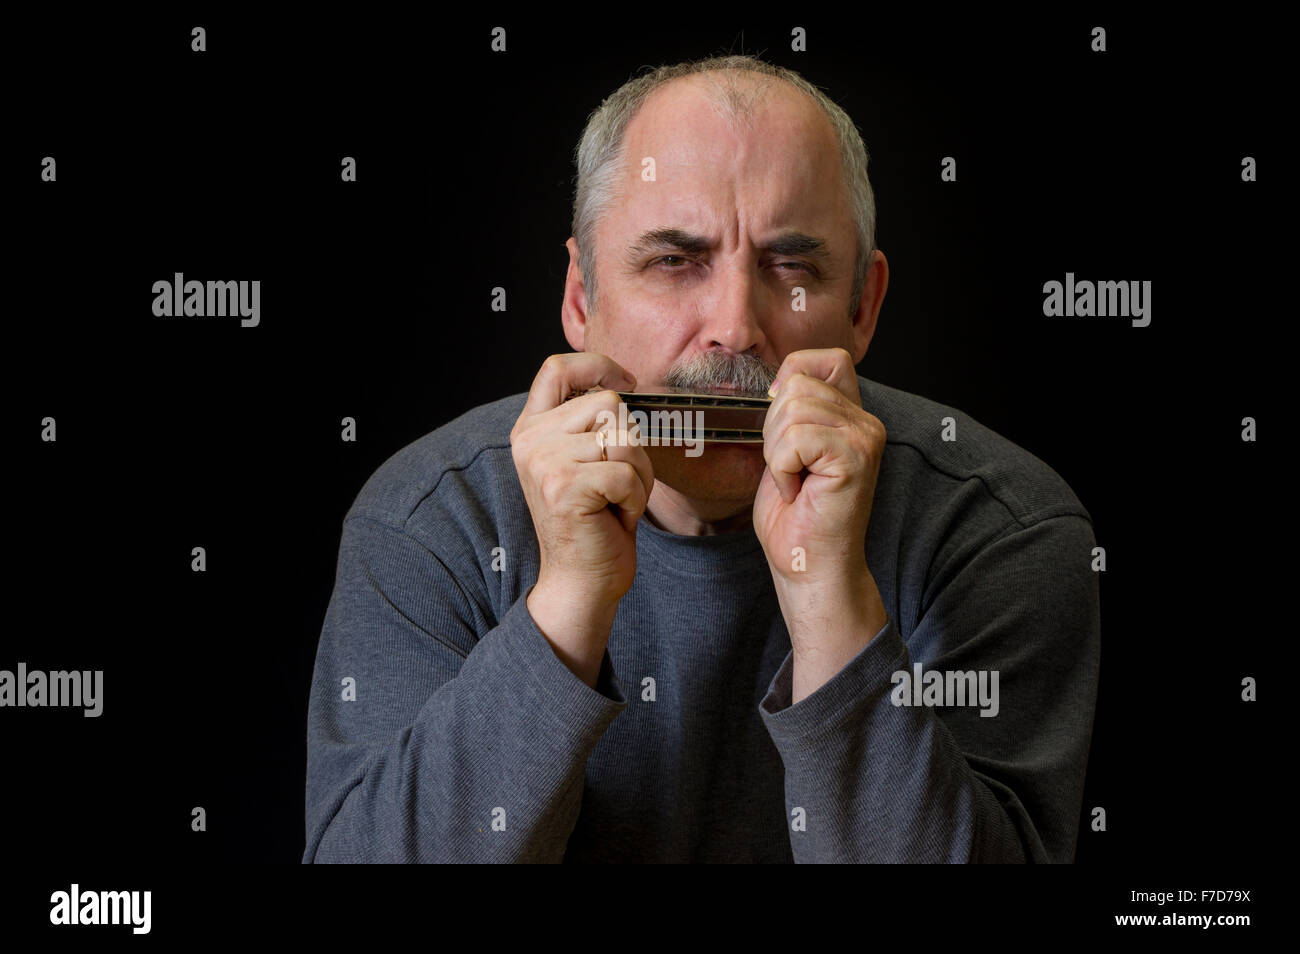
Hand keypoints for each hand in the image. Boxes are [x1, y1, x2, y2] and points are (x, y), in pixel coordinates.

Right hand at [510, 353, 653, 684]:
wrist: (581, 582)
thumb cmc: (594, 522)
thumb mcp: (583, 462)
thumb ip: (587, 422)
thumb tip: (622, 383)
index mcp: (531, 429)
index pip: (557, 367)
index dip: (598, 365)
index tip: (627, 383)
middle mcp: (530, 441)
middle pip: (609, 404)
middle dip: (632, 445)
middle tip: (618, 483)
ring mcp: (544, 462)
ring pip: (624, 437)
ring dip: (637, 473)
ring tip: (615, 500)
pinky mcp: (565, 487)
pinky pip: (628, 472)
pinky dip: (635, 498)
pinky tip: (615, 517)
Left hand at [754, 348, 885, 586]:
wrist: (809, 567)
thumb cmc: (795, 518)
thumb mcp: (785, 450)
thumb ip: (791, 411)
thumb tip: (775, 382)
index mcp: (852, 415)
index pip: (823, 359)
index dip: (790, 379)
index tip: (781, 427)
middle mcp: (866, 422)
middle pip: (795, 385)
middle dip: (773, 429)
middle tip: (789, 470)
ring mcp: (865, 438)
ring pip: (792, 410)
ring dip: (777, 453)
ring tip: (795, 482)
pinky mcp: (856, 457)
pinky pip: (796, 439)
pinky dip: (782, 468)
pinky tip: (798, 492)